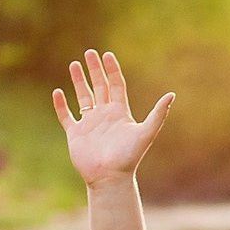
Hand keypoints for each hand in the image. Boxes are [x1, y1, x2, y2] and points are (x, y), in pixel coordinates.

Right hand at [51, 49, 172, 188]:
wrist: (110, 177)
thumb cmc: (129, 157)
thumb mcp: (146, 132)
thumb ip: (158, 114)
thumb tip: (172, 95)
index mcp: (120, 113)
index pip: (116, 85)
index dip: (112, 70)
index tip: (108, 55)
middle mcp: (104, 116)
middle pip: (99, 87)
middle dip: (94, 70)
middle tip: (89, 52)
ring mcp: (89, 124)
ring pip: (83, 97)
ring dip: (78, 81)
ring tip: (74, 64)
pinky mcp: (75, 134)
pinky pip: (66, 116)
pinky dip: (61, 105)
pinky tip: (57, 92)